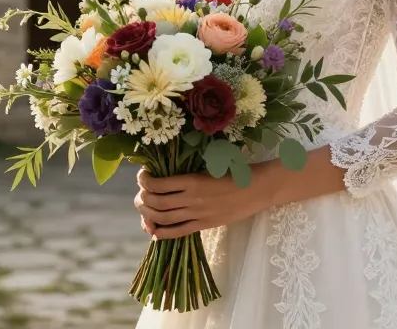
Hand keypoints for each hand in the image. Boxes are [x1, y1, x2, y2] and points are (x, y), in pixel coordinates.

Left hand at [133, 165, 269, 239]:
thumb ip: (190, 170)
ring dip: (148, 216)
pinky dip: (162, 233)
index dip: (145, 181)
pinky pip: (177, 232)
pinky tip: (154, 231)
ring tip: (144, 210)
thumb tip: (167, 170)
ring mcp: (197, 214)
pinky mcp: (204, 225)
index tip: (142, 176)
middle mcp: (192, 199)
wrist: (256, 189)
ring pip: (163, 219)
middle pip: (156, 203)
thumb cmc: (234, 171)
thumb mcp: (210, 164)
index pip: (159, 184)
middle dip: (142, 199)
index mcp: (193, 180)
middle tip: (140, 195)